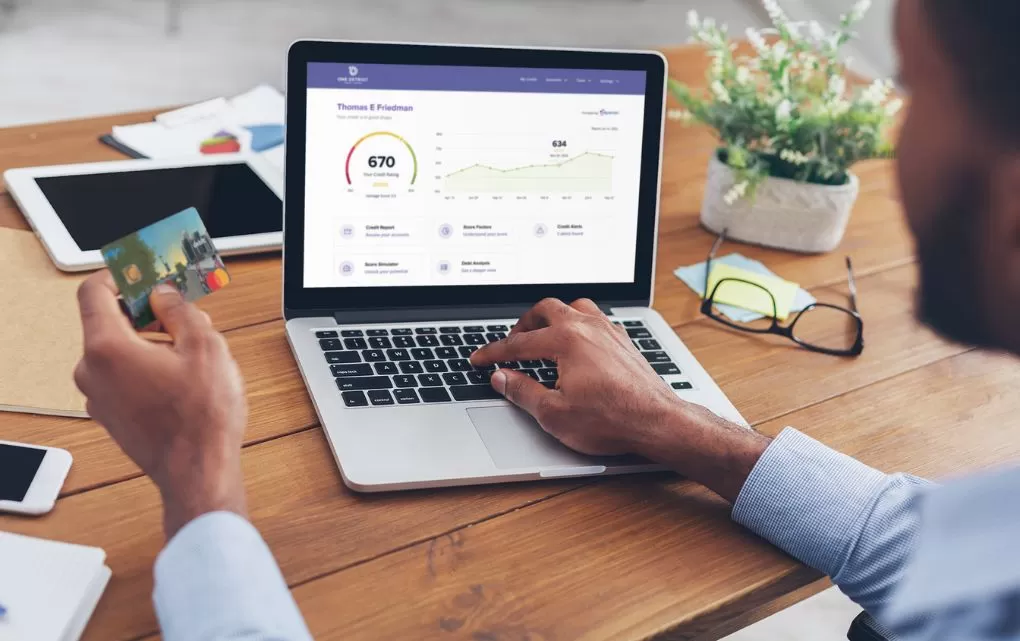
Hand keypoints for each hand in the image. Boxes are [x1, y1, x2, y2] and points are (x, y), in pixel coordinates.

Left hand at [74, 272, 247, 537]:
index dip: (120, 275)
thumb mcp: (205, 346)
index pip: (94, 292)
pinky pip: (123, 376)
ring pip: (119, 351)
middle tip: (182, 311)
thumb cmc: (201, 418)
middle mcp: (92, 372)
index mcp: (107, 349)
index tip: (144, 273)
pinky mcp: (112, 415)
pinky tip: (182, 377)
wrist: (199, 472)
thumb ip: (180, 309)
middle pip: (109, 322)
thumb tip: (164, 294)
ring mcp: (99, 397)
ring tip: (191, 350)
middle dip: (146, 311)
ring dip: (150, 340)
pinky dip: (147, 366)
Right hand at [470, 298, 769, 501]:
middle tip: (510, 342)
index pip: (518, 343)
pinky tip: (576, 342)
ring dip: (553, 317)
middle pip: (545, 310)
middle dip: (522, 324)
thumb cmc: (611, 419)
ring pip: (573, 307)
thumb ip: (522, 391)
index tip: (478, 359)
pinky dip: (576, 324)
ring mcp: (608, 331)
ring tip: (541, 334)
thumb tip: (501, 378)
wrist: (657, 421)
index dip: (493, 353)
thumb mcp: (553, 413)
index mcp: (565, 340)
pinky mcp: (623, 341)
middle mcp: (587, 327)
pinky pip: (594, 319)